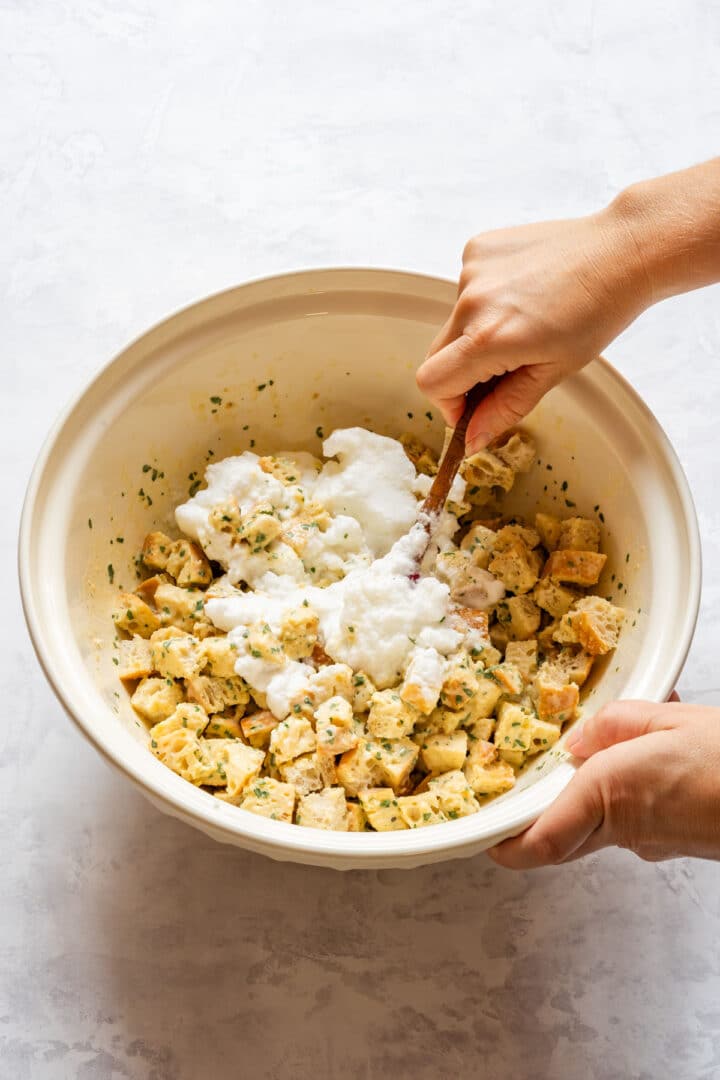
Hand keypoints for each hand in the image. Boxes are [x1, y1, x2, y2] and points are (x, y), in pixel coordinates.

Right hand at [416, 207, 651, 451]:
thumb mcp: (554, 372)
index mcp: (489, 338)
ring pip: (455, 322)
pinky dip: (487, 300)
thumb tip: (472, 439)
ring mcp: (471, 270)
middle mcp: (471, 301)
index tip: (473, 406)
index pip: (432, 382)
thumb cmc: (598, 311)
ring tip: (527, 319)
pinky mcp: (477, 248)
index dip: (448, 403)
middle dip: (464, 371)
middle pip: (437, 355)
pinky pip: (467, 290)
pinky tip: (525, 292)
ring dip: (479, 332)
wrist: (621, 251)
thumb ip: (505, 409)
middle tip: (506, 367)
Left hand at [486, 698, 719, 867]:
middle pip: (561, 833)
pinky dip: (623, 789)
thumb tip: (579, 742)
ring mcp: (649, 840)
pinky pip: (628, 817)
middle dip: (541, 809)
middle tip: (525, 782)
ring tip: (609, 743)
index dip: (504, 844)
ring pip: (595, 822)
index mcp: (610, 795)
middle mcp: (625, 829)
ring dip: (588, 789)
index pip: (539, 841)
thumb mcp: (665, 719)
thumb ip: (612, 726)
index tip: (482, 837)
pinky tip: (645, 753)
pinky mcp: (669, 841)